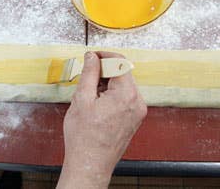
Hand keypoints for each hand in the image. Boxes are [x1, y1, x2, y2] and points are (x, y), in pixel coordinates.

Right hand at [56, 51, 146, 188]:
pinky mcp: (134, 118)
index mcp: (126, 95)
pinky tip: (98, 103)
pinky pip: (125, 97)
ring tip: (90, 96)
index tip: (92, 56)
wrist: (90, 164)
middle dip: (104, 71)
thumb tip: (92, 57)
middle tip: (87, 77)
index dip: (104, 56)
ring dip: (107, 83)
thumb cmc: (84, 138)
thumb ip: (89, 73)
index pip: (120, 62)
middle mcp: (137, 102)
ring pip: (123, 85)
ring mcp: (138, 111)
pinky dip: (112, 94)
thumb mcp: (82, 99)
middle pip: (123, 73)